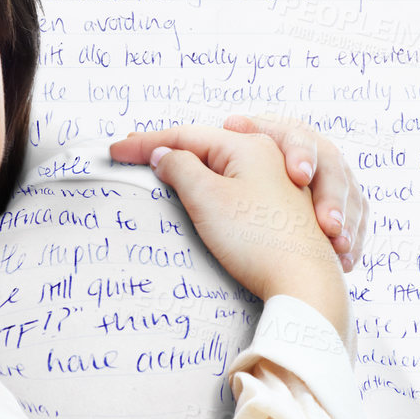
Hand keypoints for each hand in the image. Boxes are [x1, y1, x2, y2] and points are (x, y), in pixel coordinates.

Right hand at [111, 115, 367, 270]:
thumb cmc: (257, 240)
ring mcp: (280, 183)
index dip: (145, 144)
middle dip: (168, 147)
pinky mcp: (284, 211)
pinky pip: (239, 185)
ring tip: (165, 168)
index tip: (114, 152)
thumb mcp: (207, 199)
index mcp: (248, 145)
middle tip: (133, 153)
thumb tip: (165, 155)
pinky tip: (207, 191)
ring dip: (191, 164)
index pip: (185, 136)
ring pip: (225, 164)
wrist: (304, 282)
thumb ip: (180, 169)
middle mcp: (268, 156)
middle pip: (207, 145)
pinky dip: (213, 182)